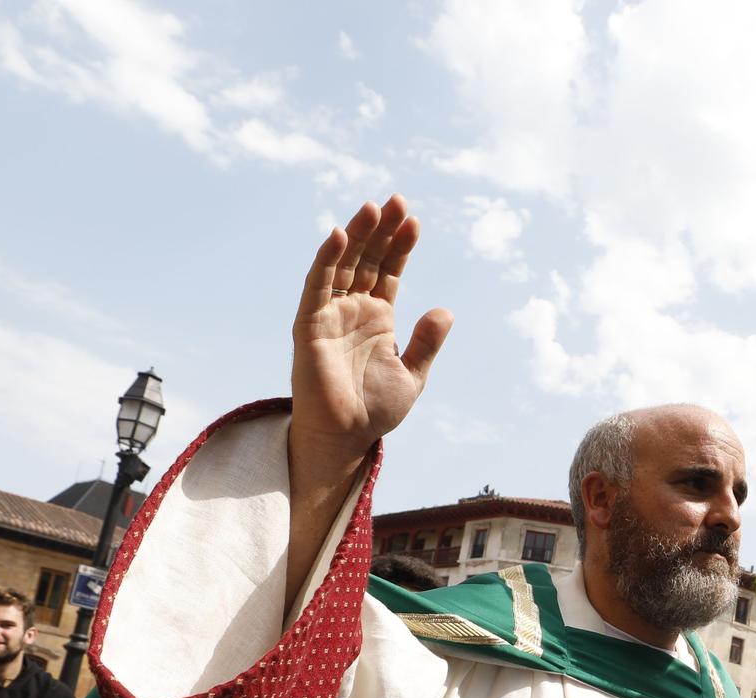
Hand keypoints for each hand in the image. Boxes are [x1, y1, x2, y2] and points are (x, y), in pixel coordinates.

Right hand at [289, 196, 453, 468]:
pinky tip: (340, 235)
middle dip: (381, 230)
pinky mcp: (310, 325)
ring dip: (356, 235)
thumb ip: (427, 343)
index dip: (400, 246)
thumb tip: (445, 310)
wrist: (346, 439)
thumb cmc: (374, 410)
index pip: (388, 270)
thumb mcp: (412, 375)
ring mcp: (330, 314)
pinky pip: (317, 286)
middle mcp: (352, 309)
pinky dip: (327, 260)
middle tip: (397, 200)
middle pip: (366, 259)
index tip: (414, 221)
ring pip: (342, 264)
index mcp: (377, 317)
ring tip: (374, 207)